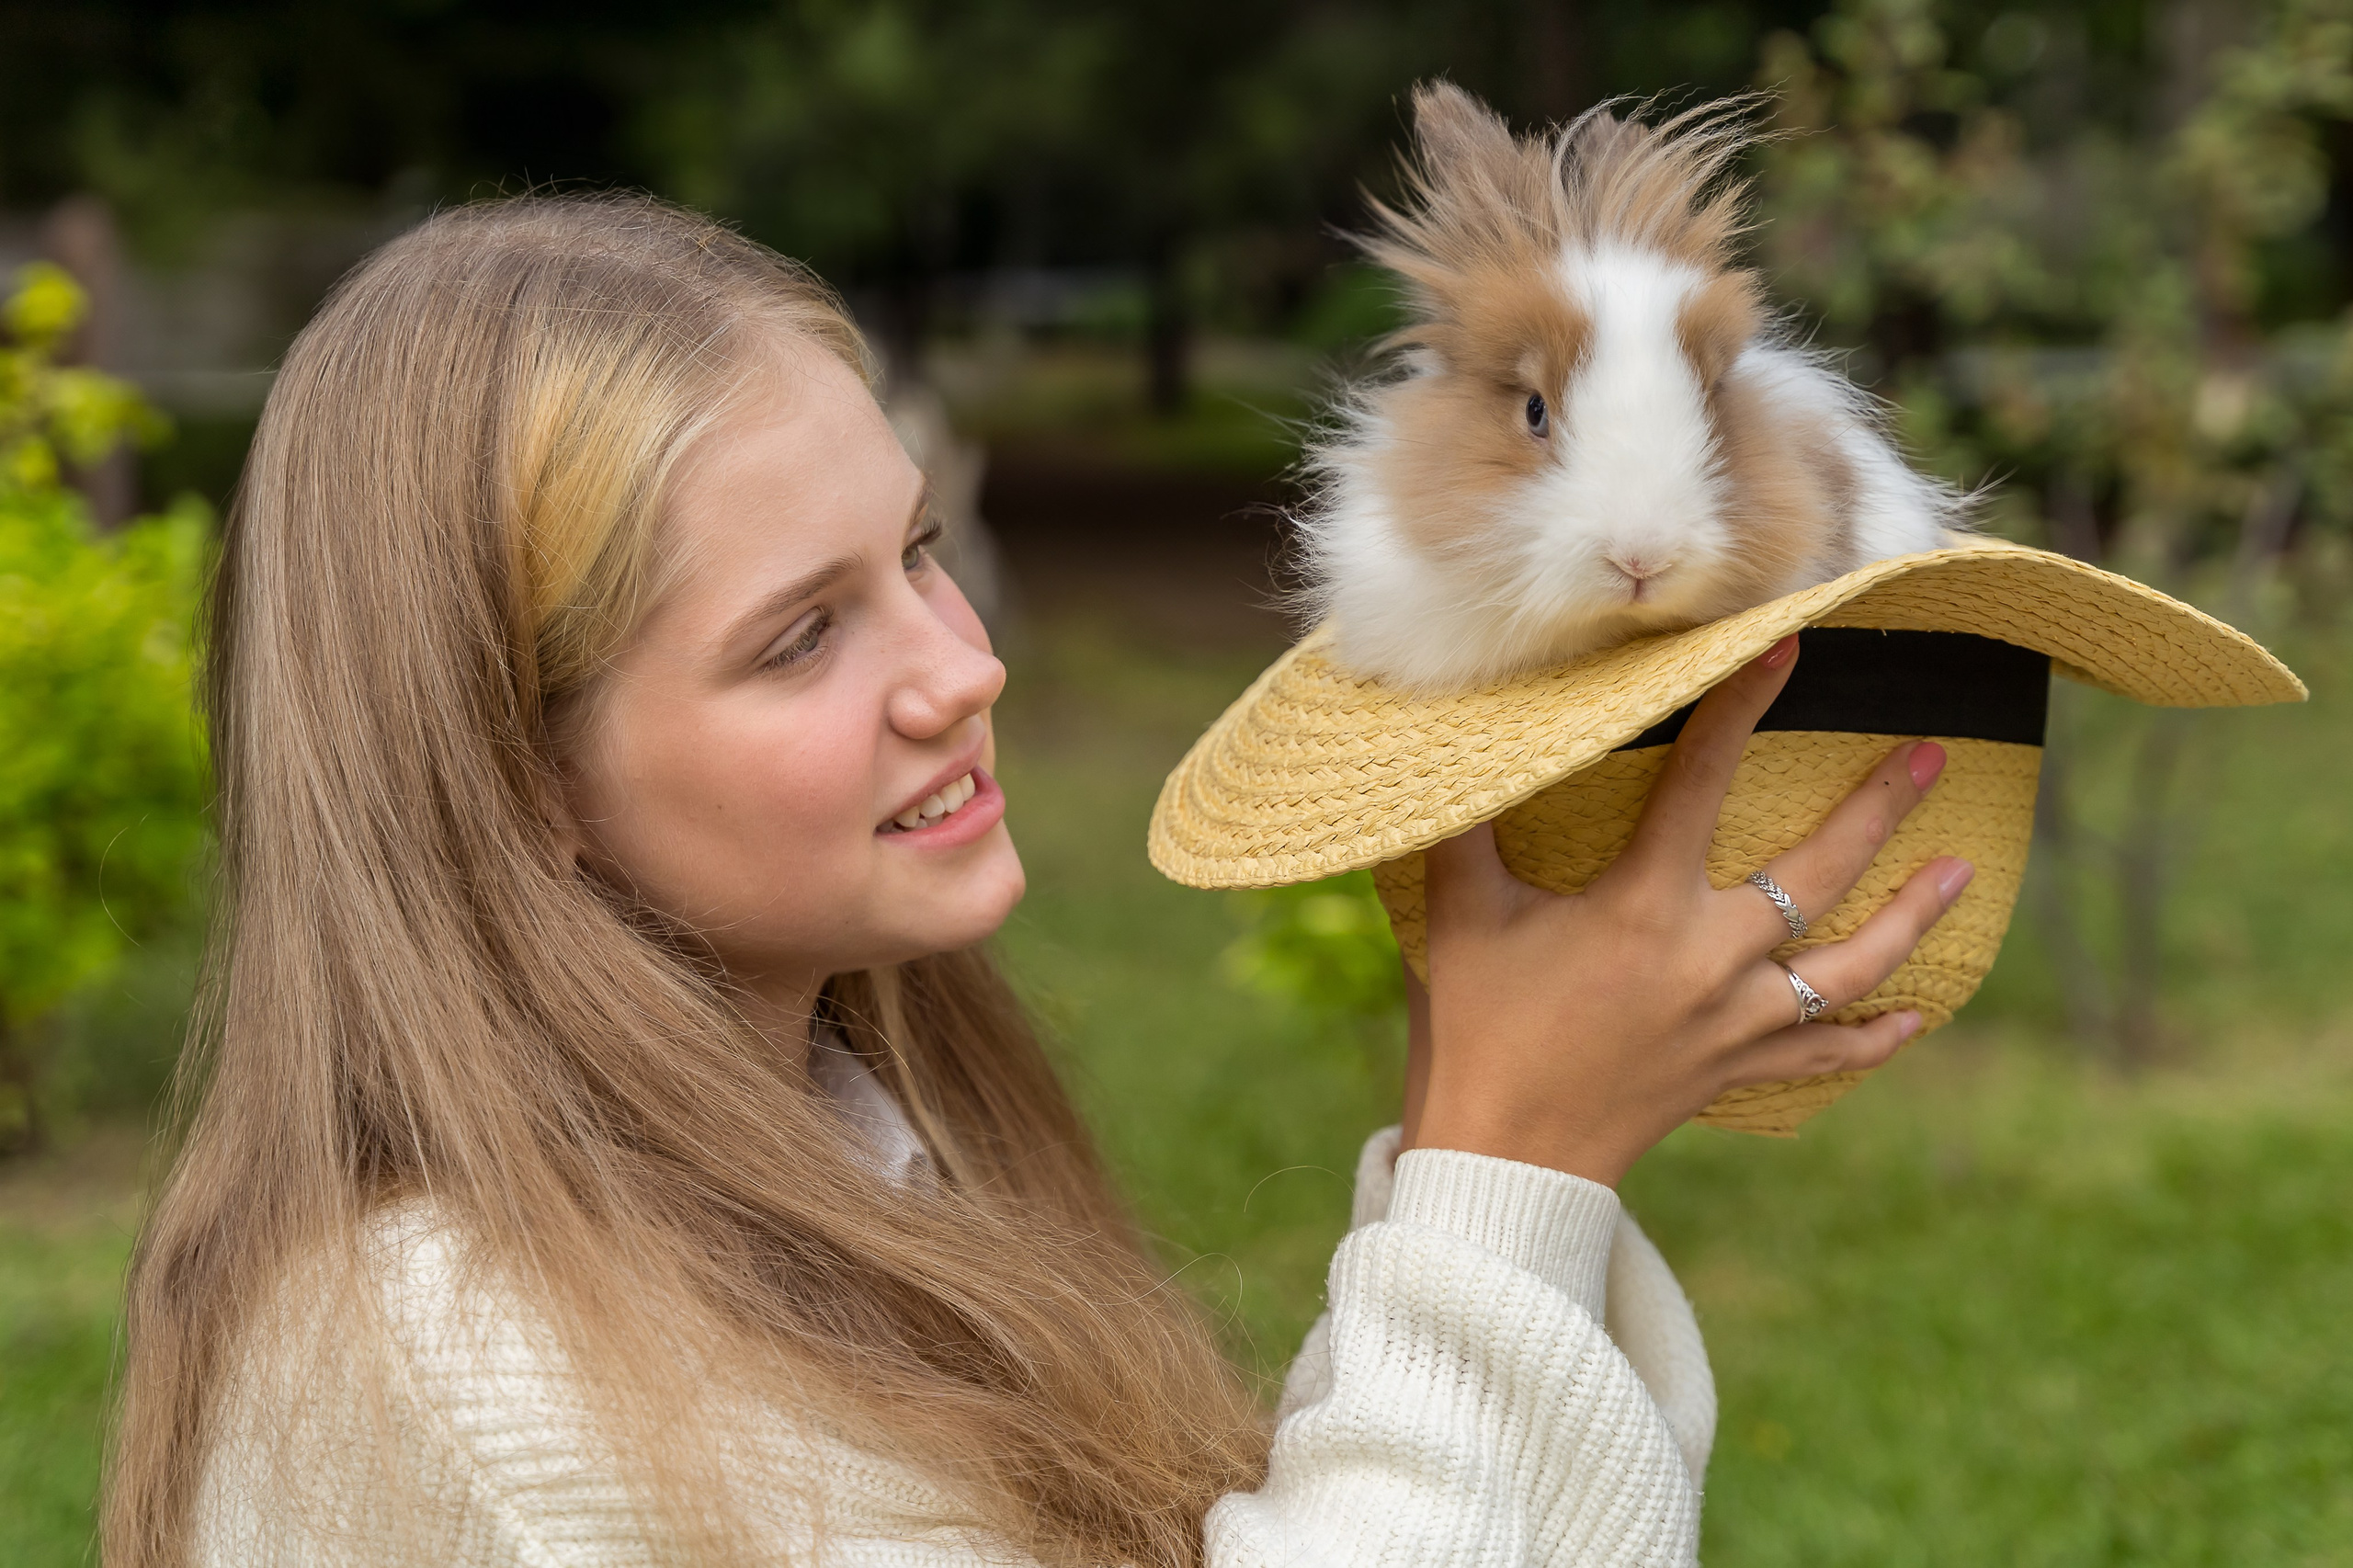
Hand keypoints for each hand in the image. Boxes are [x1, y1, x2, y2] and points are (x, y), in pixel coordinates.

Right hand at [1400, 634, 1973, 1186]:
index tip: (1788, 648)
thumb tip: (1455, 751)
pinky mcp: (1733, 1070)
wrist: (1503, 1157)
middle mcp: (1709, 959)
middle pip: (1818, 872)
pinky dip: (1875, 1038)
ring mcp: (1733, 1021)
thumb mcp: (1462, 915)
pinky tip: (1920, 1017)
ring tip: (1963, 871)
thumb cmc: (1474, 1028)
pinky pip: (1823, 1052)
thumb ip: (1466, 827)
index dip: (1742, 708)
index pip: (1702, 783)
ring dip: (1913, 918)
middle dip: (1879, 809)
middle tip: (1932, 757)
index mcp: (1644, 907)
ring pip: (1849, 967)